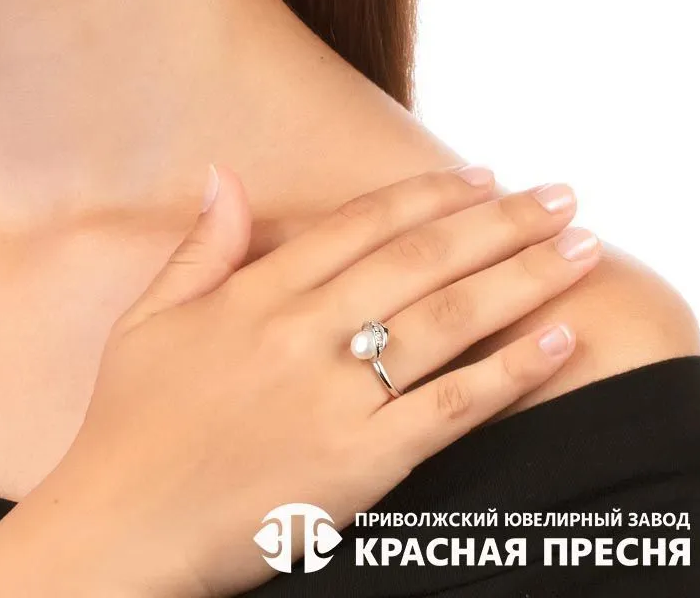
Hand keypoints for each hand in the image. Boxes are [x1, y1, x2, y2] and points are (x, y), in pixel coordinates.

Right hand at [27, 163, 596, 597]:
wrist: (120, 526)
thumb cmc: (129, 422)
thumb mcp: (148, 319)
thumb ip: (199, 246)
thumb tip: (220, 174)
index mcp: (256, 294)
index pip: (361, 225)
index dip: (429, 194)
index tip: (482, 175)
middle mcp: (302, 333)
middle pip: (422, 260)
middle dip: (501, 221)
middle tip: (559, 196)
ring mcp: (333, 397)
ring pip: (448, 321)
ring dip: (523, 279)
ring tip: (578, 248)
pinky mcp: (358, 463)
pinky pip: (449, 409)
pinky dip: (509, 373)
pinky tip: (556, 342)